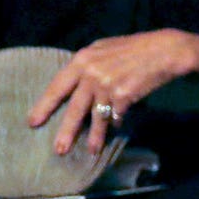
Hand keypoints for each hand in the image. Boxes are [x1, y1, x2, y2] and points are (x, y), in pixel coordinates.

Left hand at [28, 29, 198, 156]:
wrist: (165, 51)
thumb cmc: (134, 48)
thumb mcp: (104, 49)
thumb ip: (88, 64)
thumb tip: (74, 82)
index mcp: (82, 60)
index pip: (57, 86)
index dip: (44, 105)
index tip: (33, 121)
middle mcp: (91, 73)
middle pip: (74, 107)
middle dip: (66, 130)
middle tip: (59, 149)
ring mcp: (108, 85)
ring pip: (97, 117)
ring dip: (95, 136)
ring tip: (91, 150)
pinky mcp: (124, 96)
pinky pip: (116, 115)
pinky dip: (116, 122)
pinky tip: (117, 126)